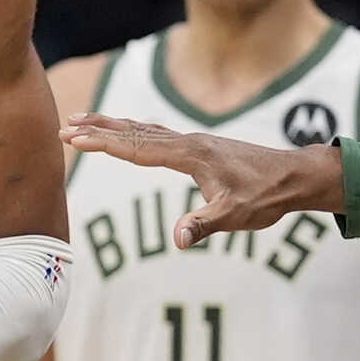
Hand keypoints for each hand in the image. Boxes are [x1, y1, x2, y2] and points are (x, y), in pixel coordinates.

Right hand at [60, 114, 344, 244]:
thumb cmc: (266, 197)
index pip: (138, 148)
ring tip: (83, 120)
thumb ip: (204, 225)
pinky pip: (158, 135)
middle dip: (99, 129)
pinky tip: (128, 133)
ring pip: (145, 130)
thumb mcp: (235, 216)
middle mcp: (189, 142)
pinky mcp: (200, 148)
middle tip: (65, 125)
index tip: (75, 138)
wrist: (294, 177)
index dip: (104, 143)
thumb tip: (177, 239)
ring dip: (113, 126)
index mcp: (191, 155)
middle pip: (135, 132)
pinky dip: (135, 131)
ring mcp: (195, 143)